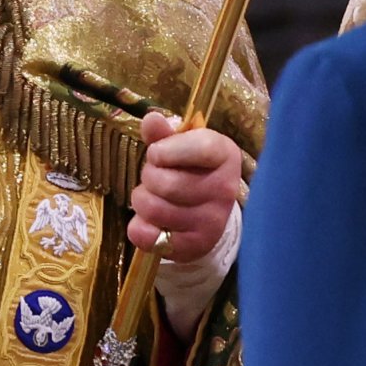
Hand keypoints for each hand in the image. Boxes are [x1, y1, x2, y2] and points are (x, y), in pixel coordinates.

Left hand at [128, 111, 241, 263]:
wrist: (208, 213)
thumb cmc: (191, 169)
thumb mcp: (180, 145)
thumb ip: (163, 133)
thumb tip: (151, 119)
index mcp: (225, 155)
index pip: (198, 148)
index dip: (166, 150)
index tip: (158, 153)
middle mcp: (224, 189)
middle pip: (165, 182)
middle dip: (148, 176)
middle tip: (155, 177)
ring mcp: (212, 221)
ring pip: (152, 208)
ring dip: (141, 200)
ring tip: (153, 196)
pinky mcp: (194, 246)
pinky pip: (147, 236)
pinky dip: (139, 227)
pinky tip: (151, 221)